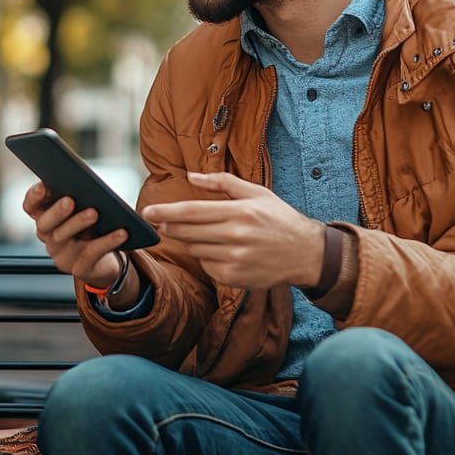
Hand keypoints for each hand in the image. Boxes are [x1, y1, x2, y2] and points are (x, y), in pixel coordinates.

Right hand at [23, 182, 124, 288]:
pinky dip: (106, 241)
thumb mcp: (86, 210)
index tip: (43, 185)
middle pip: (44, 224)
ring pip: (64, 238)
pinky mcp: (80, 268)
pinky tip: (121, 232)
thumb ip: (82, 197)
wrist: (106, 263)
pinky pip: (91, 253)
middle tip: (69, 200)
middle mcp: (49, 237)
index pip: (31, 207)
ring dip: (78, 223)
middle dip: (56, 212)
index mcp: (47, 218)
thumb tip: (89, 184)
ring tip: (94, 212)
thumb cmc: (96, 228)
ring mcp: (62, 255)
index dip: (33, 197)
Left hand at [142, 172, 325, 289]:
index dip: (166, 212)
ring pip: (195, 249)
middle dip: (169, 227)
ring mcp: (236, 260)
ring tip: (203, 233)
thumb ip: (222, 182)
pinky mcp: (235, 278)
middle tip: (158, 222)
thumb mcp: (256, 192)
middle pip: (188, 232)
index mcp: (240, 212)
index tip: (148, 212)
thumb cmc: (279, 218)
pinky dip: (206, 257)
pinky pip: (207, 266)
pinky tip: (219, 249)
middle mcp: (237, 236)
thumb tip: (192, 176)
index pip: (193, 211)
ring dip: (190, 241)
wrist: (306, 253)